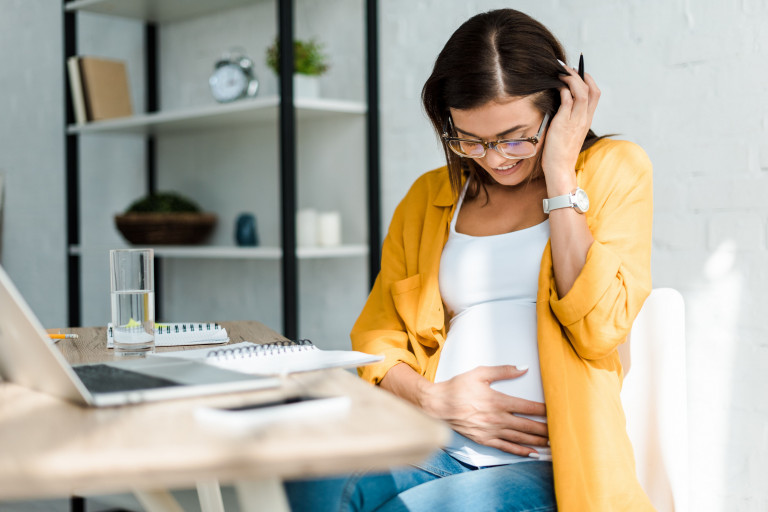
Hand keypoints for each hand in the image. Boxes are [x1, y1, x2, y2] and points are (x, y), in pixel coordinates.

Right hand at [420, 365, 548, 456]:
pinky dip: (521, 451)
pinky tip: (533, 453)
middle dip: (546, 428)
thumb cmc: (458, 387)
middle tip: (561, 431)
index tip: (557, 411)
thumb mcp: (480, 373)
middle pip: (527, 426)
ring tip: (553, 443)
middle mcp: (497, 418)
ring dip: (538, 441)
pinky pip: (507, 448)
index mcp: (498, 401)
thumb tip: (523, 368)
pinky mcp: (485, 440)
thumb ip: (503, 371)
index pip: (527, 407)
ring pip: (520, 438)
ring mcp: (491, 431)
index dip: (544, 410)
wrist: (438, 405)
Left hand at [541, 63, 600, 189]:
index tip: (578, 72)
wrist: (559, 168)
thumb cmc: (559, 152)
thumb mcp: (567, 131)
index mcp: (587, 120)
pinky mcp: (564, 122)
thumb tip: (559, 102)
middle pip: (592, 89)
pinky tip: (556, 85)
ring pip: (581, 91)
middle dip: (580, 74)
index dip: (588, 80)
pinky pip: (568, 100)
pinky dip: (563, 89)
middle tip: (567, 67)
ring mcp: (576, 120)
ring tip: (560, 72)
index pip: (595, 94)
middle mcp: (584, 118)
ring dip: (571, 78)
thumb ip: (568, 117)